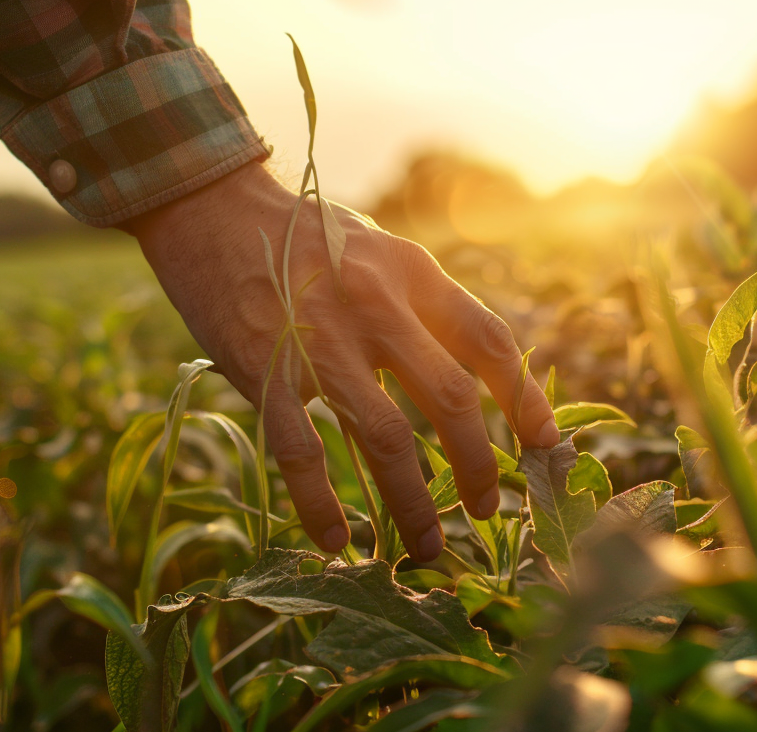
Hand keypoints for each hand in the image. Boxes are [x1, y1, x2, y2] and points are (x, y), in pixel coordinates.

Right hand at [127, 160, 558, 560]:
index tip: (544, 444)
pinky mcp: (262, 368)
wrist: (212, 208)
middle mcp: (375, 305)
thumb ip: (423, 303)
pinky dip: (320, 504)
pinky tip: (336, 540)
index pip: (489, 340)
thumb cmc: (305, 236)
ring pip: (384, 438)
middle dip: (477, 466)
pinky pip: (300, 451)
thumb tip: (477, 372)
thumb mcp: (381, 250)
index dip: (525, 399)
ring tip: (425, 548)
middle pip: (450, 399)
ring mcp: (318, 339)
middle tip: (486, 509)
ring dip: (411, 504)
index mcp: (411, 273)